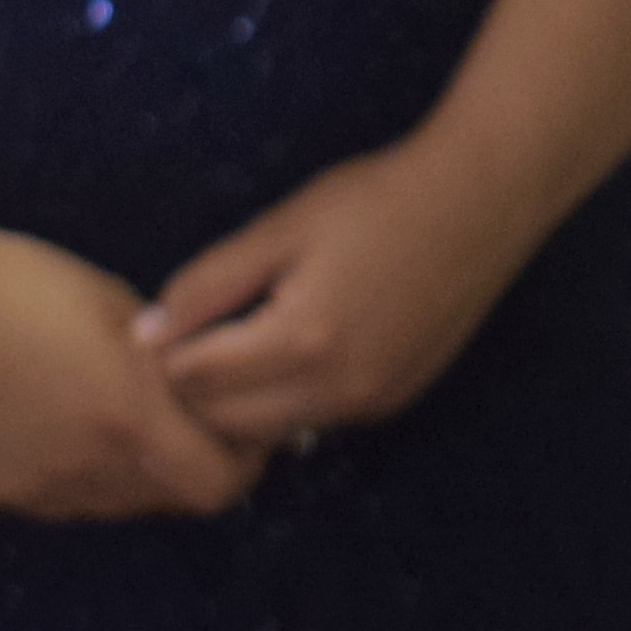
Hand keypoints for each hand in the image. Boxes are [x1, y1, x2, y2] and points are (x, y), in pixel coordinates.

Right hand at [0, 217, 260, 520]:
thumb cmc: (27, 284)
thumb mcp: (124, 315)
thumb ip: (174, 368)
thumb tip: (212, 391)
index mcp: (127, 421)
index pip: (217, 486)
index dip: (244, 464)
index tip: (251, 435)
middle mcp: (83, 469)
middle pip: (172, 501)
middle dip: (198, 469)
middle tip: (203, 428)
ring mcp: (36, 486)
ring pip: (118, 505)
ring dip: (142, 477)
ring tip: (135, 422)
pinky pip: (67, 500)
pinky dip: (88, 476)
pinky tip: (75, 425)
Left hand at [139, 140, 539, 449]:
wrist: (483, 199)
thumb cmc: (377, 198)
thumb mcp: (282, 227)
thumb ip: (209, 283)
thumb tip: (146, 332)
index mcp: (302, 339)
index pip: (194, 380)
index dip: (158, 357)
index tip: (146, 329)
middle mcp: (338, 388)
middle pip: (226, 424)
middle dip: (190, 393)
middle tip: (178, 345)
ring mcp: (372, 400)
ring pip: (271, 432)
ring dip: (237, 405)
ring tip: (226, 350)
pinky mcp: (395, 398)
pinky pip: (315, 419)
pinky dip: (284, 400)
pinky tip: (284, 354)